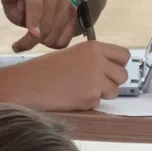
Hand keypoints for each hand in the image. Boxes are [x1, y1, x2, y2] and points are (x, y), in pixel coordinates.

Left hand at [0, 0, 88, 49]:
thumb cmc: (26, 4)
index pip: (36, 6)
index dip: (34, 20)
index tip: (33, 33)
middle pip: (45, 27)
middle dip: (30, 40)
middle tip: (20, 44)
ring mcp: (69, 7)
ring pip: (54, 37)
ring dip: (42, 42)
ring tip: (36, 35)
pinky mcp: (76, 18)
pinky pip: (64, 41)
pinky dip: (54, 43)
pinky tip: (48, 36)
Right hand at [3, 40, 130, 111]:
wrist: (27, 84)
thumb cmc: (45, 70)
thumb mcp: (72, 54)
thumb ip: (94, 59)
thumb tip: (112, 68)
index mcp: (93, 47)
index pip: (124, 55)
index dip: (118, 64)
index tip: (112, 69)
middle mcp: (97, 62)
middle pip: (123, 75)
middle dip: (112, 81)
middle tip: (95, 83)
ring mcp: (95, 80)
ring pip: (114, 91)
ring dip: (102, 93)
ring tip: (81, 88)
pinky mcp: (90, 97)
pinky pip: (99, 102)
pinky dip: (89, 102)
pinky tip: (73, 96)